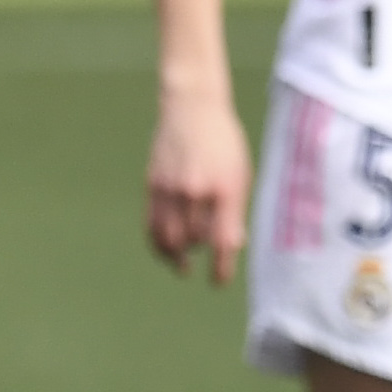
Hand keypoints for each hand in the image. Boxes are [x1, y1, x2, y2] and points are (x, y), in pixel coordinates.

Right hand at [147, 88, 251, 285]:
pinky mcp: (153, 186)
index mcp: (225, 189)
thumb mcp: (240, 174)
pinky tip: (164, 251)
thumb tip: (232, 246)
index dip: (220, 268)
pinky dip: (157, 244)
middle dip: (200, 255)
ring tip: (181, 264)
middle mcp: (196, 192)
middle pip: (194, 242)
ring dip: (176, 256)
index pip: (222, 241)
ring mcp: (171, 189)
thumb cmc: (224, 143)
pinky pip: (151, 225)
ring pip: (169, 239)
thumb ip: (234, 211)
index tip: (217, 282)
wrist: (192, 109)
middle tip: (205, 262)